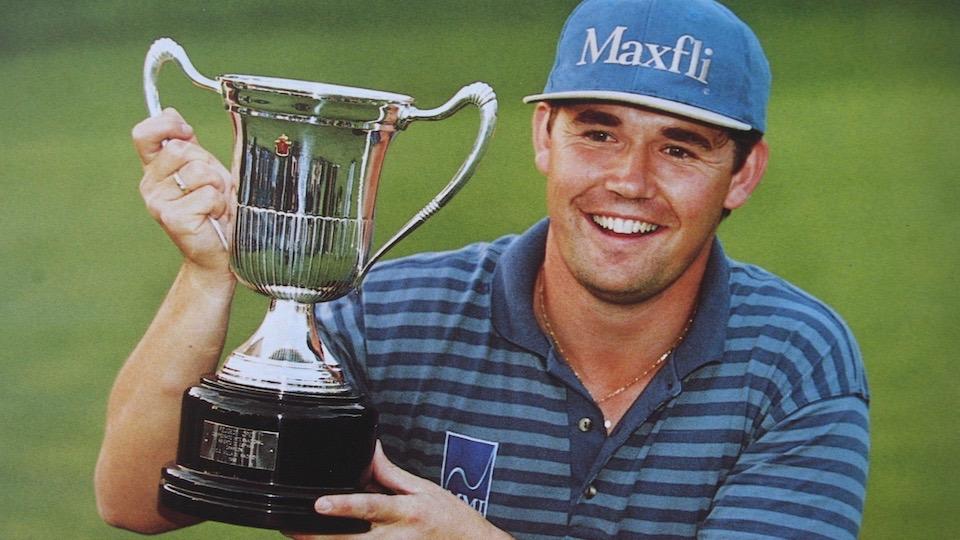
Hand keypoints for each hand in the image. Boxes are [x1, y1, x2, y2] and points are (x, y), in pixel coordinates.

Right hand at [132, 108, 234, 275]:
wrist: (220, 249)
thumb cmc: (214, 209)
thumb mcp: (204, 168)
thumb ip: (188, 144)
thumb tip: (170, 113)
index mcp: (155, 168)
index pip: (144, 134)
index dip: (166, 125)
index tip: (186, 132)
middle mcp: (151, 184)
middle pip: (180, 150)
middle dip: (206, 163)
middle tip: (212, 185)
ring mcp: (158, 202)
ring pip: (198, 171)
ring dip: (217, 186)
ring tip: (214, 202)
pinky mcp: (172, 218)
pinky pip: (208, 194)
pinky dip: (219, 204)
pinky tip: (213, 216)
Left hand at [285, 442, 510, 539]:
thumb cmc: (451, 519)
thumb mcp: (424, 489)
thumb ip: (391, 473)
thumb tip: (368, 450)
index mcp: (407, 512)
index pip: (371, 507)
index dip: (343, 506)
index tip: (319, 504)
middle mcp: (396, 537)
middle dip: (316, 536)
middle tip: (289, 526)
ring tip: (296, 534)